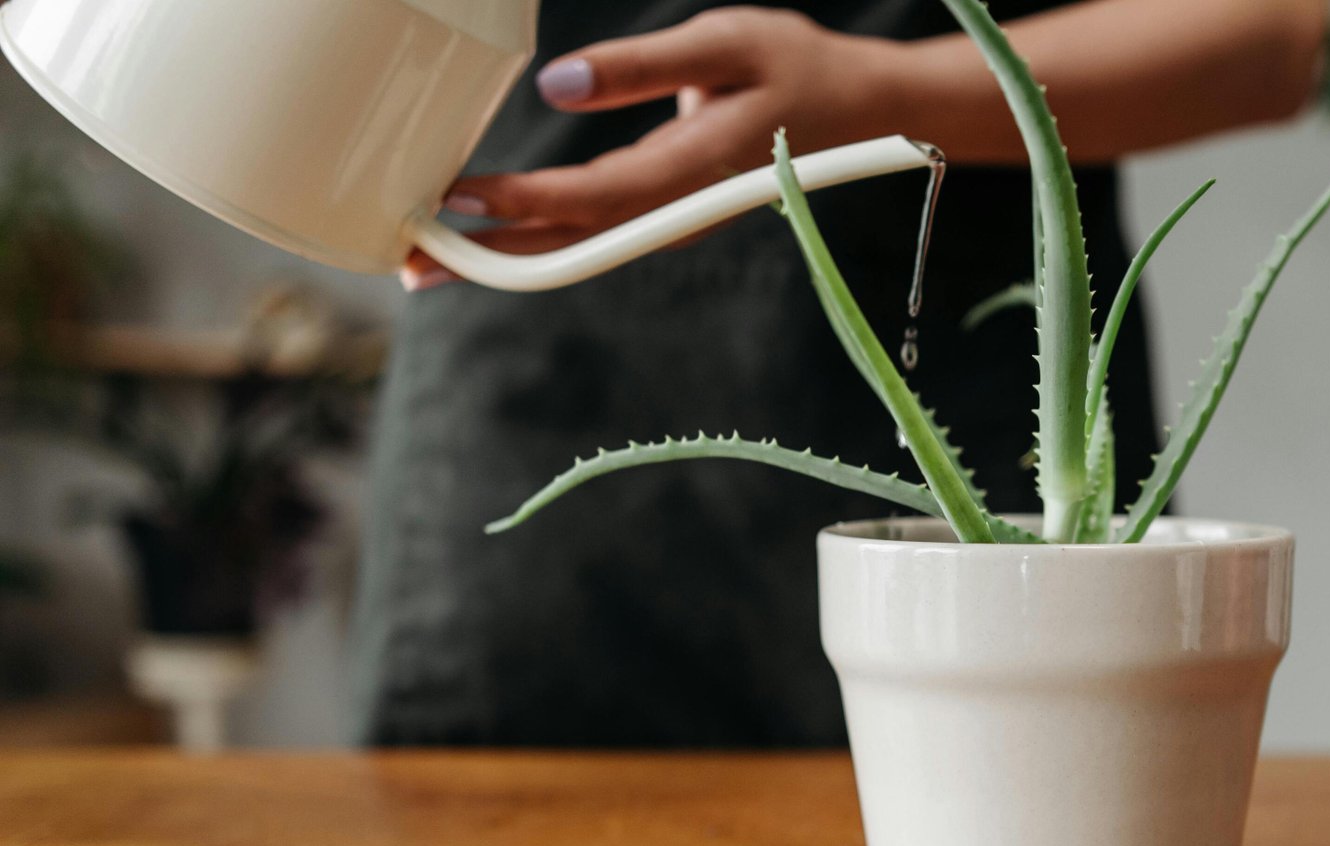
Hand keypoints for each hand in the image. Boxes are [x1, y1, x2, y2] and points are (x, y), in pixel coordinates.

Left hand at [402, 7, 903, 289]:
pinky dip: (538, 234)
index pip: (588, 197)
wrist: (864, 114)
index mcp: (690, 170)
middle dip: (487, 255)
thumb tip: (555, 86)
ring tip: (432, 257)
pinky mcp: (667, 210)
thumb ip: (641, 65)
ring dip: (504, 253)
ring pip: (577, 245)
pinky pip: (593, 232)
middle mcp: (675, 209)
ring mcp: (671, 218)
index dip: (517, 203)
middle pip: (568, 243)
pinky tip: (494, 234)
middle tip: (407, 263)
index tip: (451, 200)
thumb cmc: (799, 67)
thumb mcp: (725, 40)